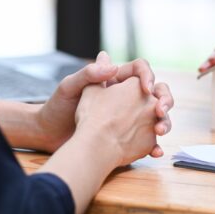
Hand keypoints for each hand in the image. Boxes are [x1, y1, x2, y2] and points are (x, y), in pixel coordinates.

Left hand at [34, 52, 173, 154]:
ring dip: (164, 122)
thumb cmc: (58, 107)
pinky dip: (155, 146)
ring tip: (160, 131)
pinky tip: (156, 151)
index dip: (147, 76)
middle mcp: (125, 97)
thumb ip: (89, 73)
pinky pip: (148, 140)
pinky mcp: (128, 137)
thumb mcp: (70, 86)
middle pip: (156, 92)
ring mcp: (129, 118)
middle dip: (165, 99)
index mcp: (114, 80)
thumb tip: (112, 62)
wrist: (49, 135)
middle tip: (161, 110)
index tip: (146, 88)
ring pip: (156, 116)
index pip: (140, 70)